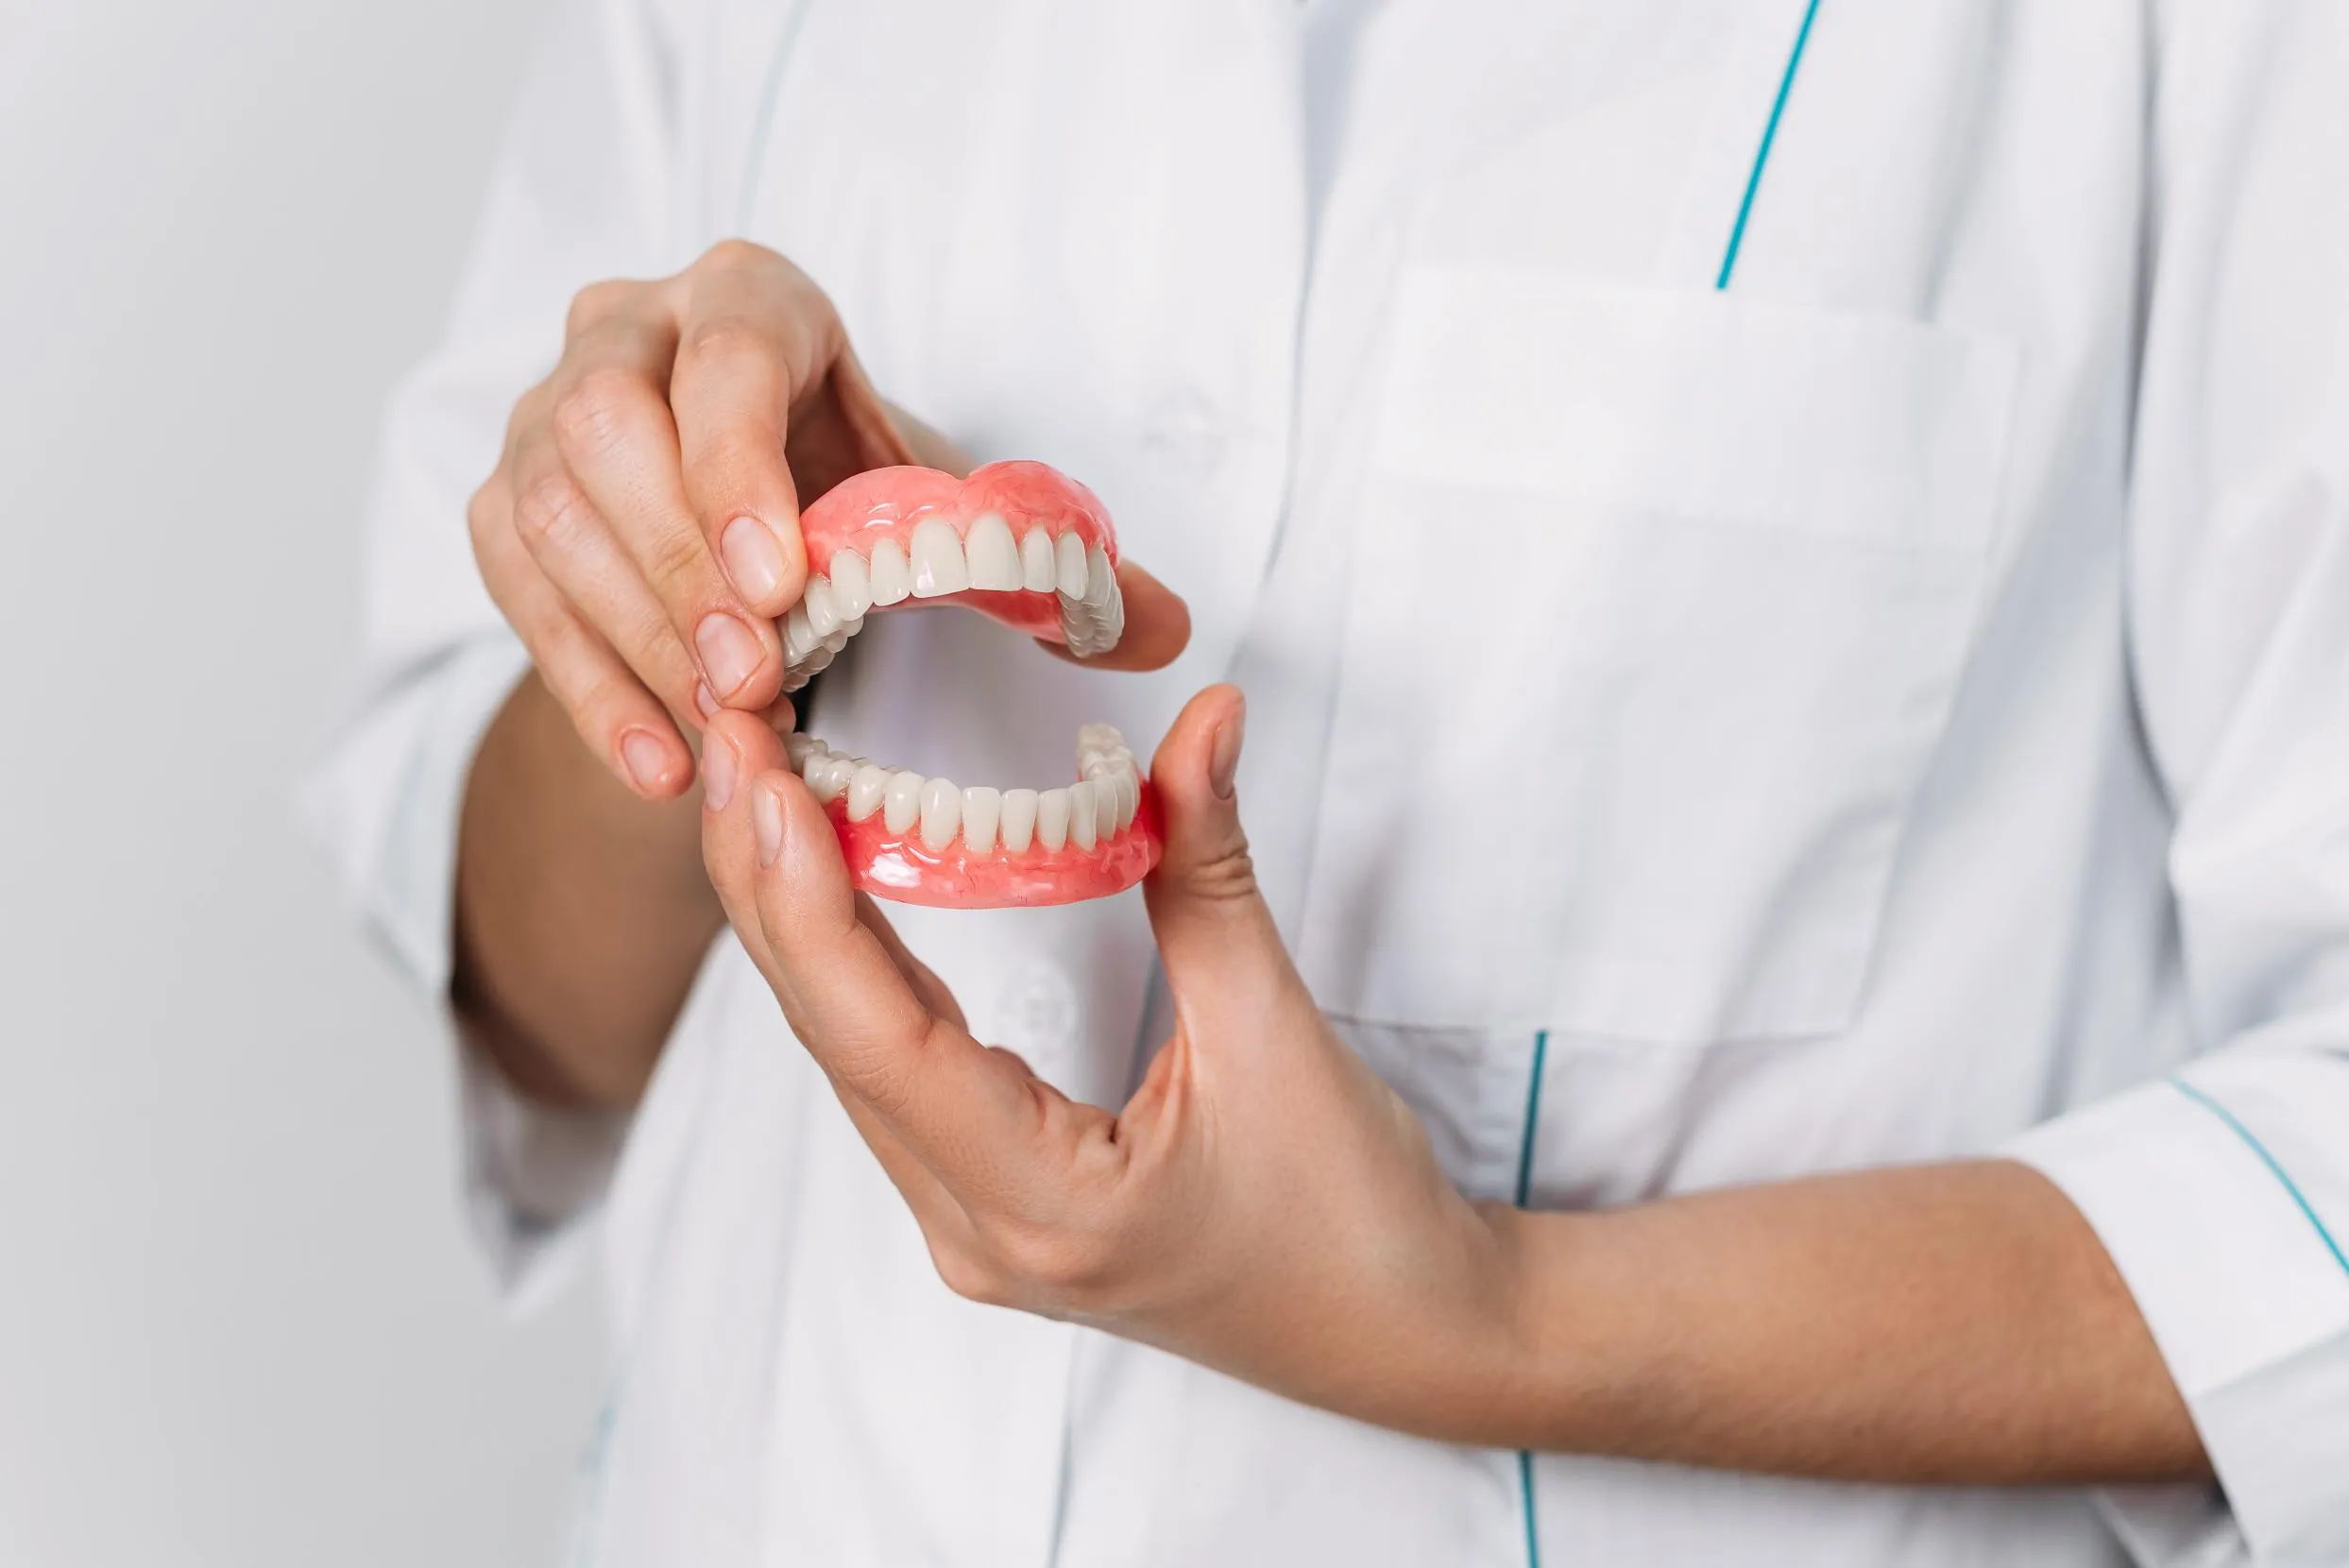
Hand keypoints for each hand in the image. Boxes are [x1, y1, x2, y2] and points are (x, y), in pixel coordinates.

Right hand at [468, 240, 914, 799]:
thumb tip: (1022, 587)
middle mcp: (623, 327)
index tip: (779, 584)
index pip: (724, 358)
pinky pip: (519, 595)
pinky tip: (662, 764)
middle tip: (749, 676)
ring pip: (549, 514)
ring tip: (720, 722)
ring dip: (637, 636)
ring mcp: (541, 413)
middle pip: (604, 426)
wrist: (766, 518)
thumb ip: (948, 518)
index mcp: (745, 293)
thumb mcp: (912, 481)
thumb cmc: (847, 482)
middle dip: (680, 566)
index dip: (739, 471)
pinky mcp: (502, 502)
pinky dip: (593, 692)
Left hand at [695, 687, 1526, 1440]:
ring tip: (755, 778)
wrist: (1405, 1333)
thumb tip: (1203, 717)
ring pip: (847, 1058)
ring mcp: (975, 1228)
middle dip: (768, 881)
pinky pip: (889, 1073)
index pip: (883, 1044)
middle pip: (835, 1043)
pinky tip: (822, 878)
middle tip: (731, 730)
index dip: (809, 904)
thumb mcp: (1280, 1031)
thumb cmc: (1354, 1214)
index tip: (762, 780)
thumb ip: (1213, 870)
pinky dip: (850, 967)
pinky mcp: (992, 1203)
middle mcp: (978, 1234)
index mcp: (1043, 1210)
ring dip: (794, 919)